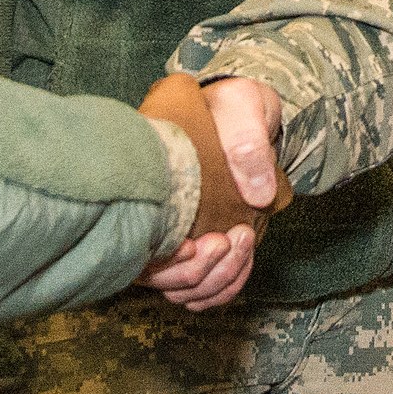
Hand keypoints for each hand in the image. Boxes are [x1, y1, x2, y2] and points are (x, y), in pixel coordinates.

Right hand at [132, 74, 291, 311]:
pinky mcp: (197, 244)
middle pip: (155, 276)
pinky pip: (201, 288)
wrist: (248, 113)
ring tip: (242, 242)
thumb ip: (247, 142)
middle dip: (197, 272)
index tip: (194, 244)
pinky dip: (224, 286)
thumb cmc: (236, 105)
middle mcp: (153, 214)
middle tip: (229, 240)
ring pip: (178, 288)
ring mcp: (173, 234)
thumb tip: (258, 195)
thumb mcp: (243, 107)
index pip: (134, 240)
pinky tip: (242, 260)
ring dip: (214, 281)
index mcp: (150, 180)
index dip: (161, 259)